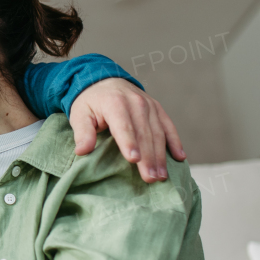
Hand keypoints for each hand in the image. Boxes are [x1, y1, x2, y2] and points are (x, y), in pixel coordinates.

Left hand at [69, 78, 184, 182]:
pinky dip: (175, 142)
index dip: (129, 143)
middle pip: (144, 134)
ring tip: (161, 176)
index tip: (134, 160)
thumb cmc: (90, 102)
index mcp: (115, 104)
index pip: (124, 126)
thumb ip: (82, 133)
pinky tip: (180, 158)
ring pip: (158, 133)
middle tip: (151, 178)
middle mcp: (136, 103)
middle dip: (148, 157)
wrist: (104, 80)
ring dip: (161, 156)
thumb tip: (82, 151)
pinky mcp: (157, 109)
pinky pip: (169, 126)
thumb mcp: (79, 114)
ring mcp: (149, 105)